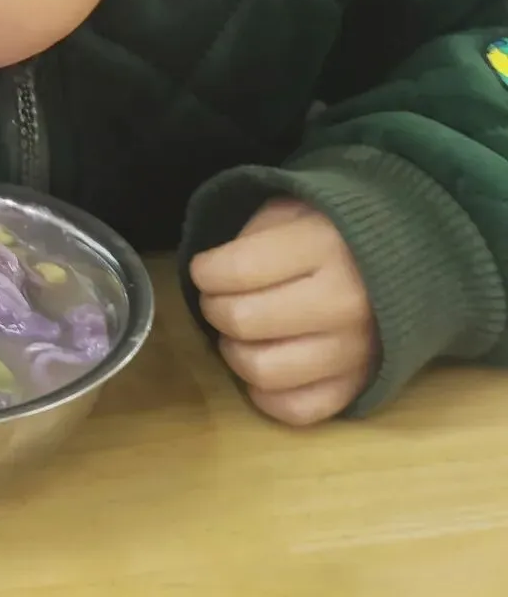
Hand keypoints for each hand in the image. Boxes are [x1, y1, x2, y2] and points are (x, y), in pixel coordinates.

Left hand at [189, 198, 376, 425]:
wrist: (412, 259)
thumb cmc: (336, 229)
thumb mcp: (294, 208)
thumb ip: (252, 236)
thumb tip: (212, 276)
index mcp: (324, 246)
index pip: (237, 270)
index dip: (205, 272)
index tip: (205, 269)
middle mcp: (342, 302)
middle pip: (244, 321)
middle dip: (215, 309)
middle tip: (220, 299)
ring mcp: (354, 350)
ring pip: (264, 371)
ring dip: (235, 352)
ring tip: (240, 332)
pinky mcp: (359, 386)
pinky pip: (297, 409)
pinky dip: (266, 394)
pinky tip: (263, 368)